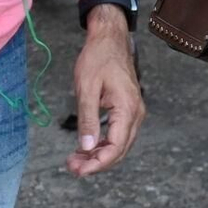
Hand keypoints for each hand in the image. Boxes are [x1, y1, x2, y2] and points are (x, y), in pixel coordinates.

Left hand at [66, 18, 142, 177]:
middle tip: (72, 167)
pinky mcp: (128, 108)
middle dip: (96, 163)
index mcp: (127, 108)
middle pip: (120, 150)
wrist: (110, 37)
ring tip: (75, 159)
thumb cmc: (98, 57)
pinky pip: (118, 134)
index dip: (97, 164)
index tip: (78, 170)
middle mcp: (136, 113)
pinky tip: (86, 146)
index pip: (116, 148)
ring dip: (99, 155)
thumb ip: (87, 119)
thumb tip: (85, 148)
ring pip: (120, 144)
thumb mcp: (87, 88)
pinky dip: (103, 144)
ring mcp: (134, 111)